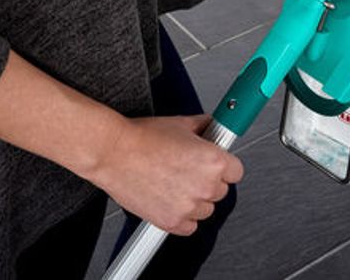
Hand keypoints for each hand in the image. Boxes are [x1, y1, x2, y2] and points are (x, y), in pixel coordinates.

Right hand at [87, 115, 242, 235]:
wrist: (113, 152)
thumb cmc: (142, 138)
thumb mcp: (181, 123)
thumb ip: (204, 127)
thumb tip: (212, 126)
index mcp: (214, 161)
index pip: (236, 172)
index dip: (224, 167)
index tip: (215, 166)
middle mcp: (205, 185)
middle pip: (221, 191)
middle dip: (207, 182)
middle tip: (187, 171)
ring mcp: (189, 206)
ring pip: (206, 210)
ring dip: (195, 200)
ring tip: (174, 183)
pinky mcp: (172, 221)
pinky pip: (189, 226)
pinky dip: (182, 217)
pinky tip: (170, 199)